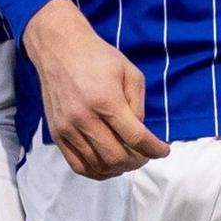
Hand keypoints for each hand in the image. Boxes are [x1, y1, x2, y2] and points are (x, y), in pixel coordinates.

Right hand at [21, 0, 168, 179]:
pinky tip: (108, 165)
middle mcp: (84, 117)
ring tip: (128, 159)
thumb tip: (139, 134)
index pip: (136, 138)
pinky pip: (78, 165)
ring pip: (98, 166)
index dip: (155, 150)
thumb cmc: (97, 57)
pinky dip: (97, 172)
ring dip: (118, 168)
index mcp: (106, 100)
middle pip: (117, 157)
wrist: (59, 49)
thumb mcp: (129, 72)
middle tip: (144, 154)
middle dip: (138, 161)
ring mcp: (68, 128)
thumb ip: (138, 105)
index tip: (163, 150)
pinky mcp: (57, 134)